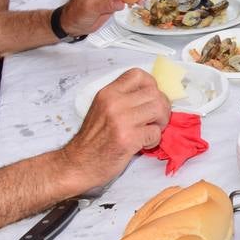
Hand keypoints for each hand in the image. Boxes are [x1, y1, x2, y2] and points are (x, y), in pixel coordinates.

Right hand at [62, 68, 171, 186]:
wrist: (77, 164)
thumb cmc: (92, 140)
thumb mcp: (102, 109)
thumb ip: (123, 99)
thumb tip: (153, 96)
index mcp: (108, 93)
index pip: (138, 74)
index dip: (151, 85)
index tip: (150, 99)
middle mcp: (114, 103)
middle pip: (154, 92)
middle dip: (162, 106)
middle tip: (156, 120)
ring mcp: (121, 120)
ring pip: (158, 109)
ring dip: (161, 122)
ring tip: (152, 130)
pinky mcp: (128, 139)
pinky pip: (155, 132)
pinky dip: (154, 140)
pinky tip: (144, 145)